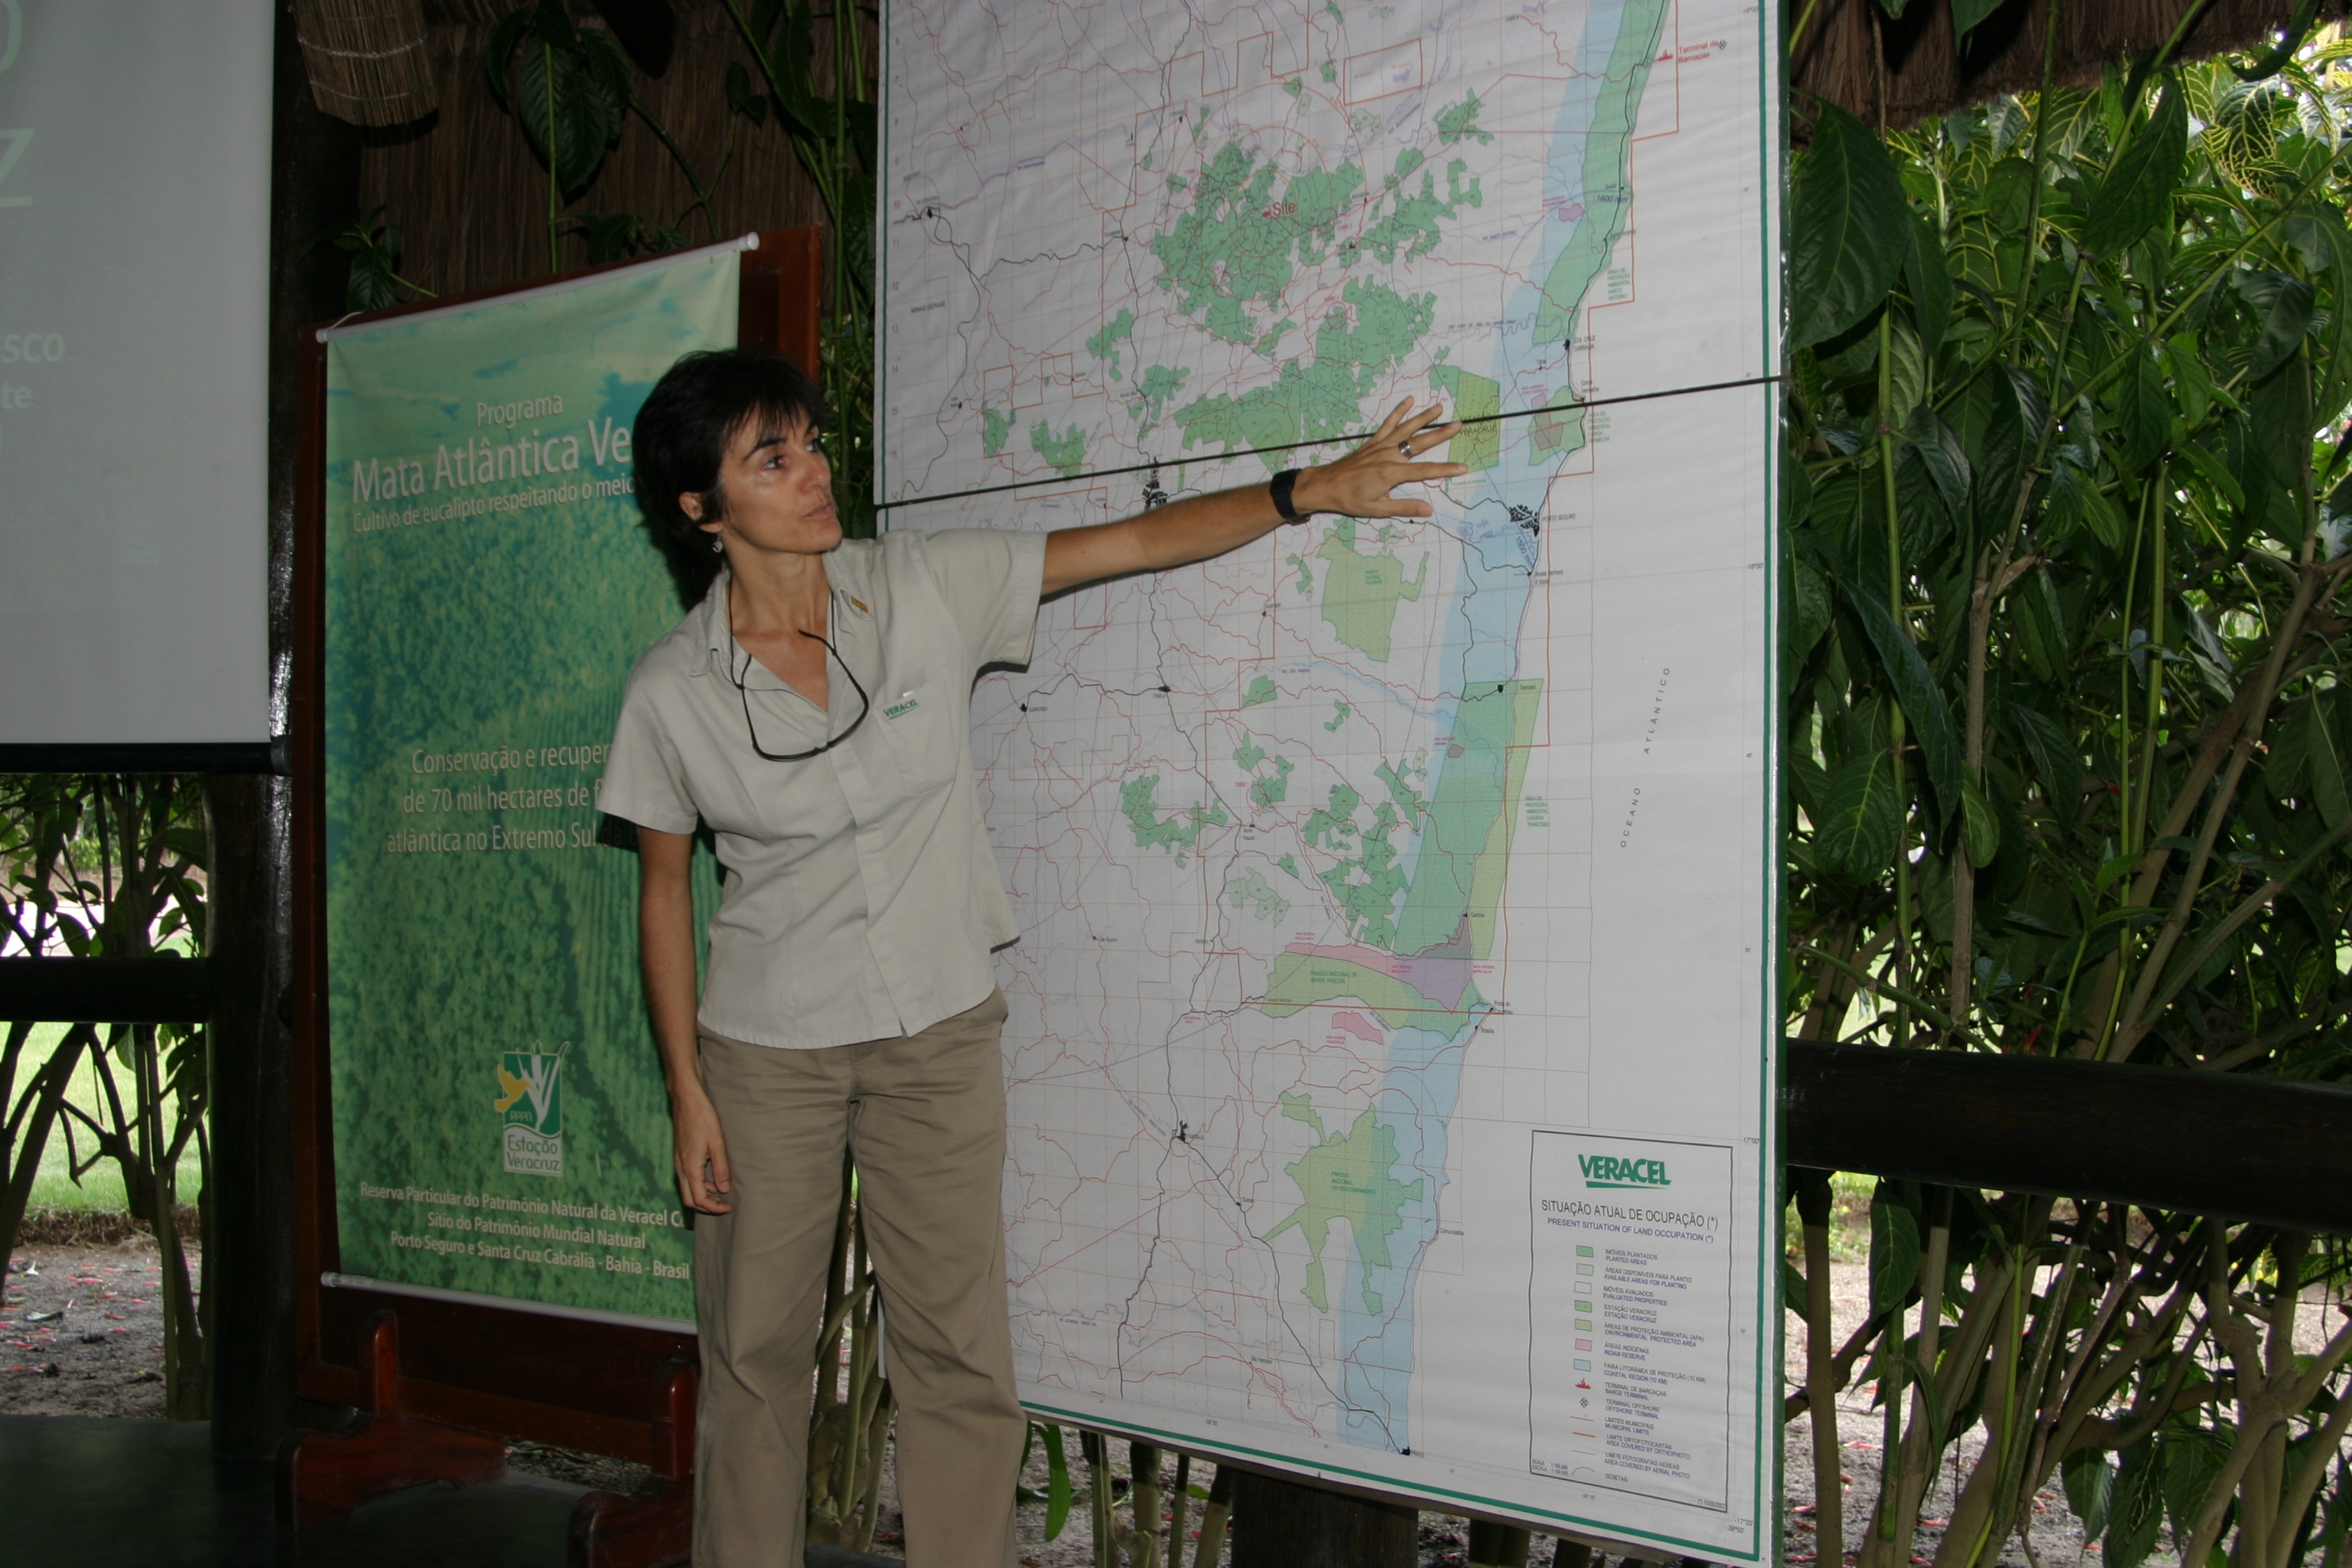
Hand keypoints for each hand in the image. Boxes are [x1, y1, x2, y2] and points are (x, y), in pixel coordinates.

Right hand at [672, 1088, 733, 1213]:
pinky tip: (712, 1178)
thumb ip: (721, 1167)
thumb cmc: (703, 1118)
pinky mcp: (680, 1156)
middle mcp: (681, 1168)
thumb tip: (723, 1189)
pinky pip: (687, 1179)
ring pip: (687, 1190)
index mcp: (690, 1167)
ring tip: (721, 1193)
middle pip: (689, 1200)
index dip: (714, 1208)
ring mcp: (678, 1162)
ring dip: (702, 1195)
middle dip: (706, 1207)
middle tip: (724, 1206)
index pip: (699, 1199)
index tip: (729, 1208)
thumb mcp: (717, 1143)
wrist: (687, 1100)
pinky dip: (699, 1184)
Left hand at [1292, 399, 1468, 518]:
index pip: (1425, 470)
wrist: (1325, 486)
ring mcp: (1380, 446)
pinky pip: (1388, 424)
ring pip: (1406, 429)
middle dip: (1440, 433)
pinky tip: (1408, 401)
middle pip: (1420, 443)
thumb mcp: (1377, 509)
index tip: (1463, 467)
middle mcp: (1389, 455)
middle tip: (1458, 424)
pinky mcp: (1372, 442)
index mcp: (1392, 473)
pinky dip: (1398, 412)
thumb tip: (1428, 510)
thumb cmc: (1350, 499)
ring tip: (1439, 407)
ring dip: (1423, 417)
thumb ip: (1403, 507)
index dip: (1446, 469)